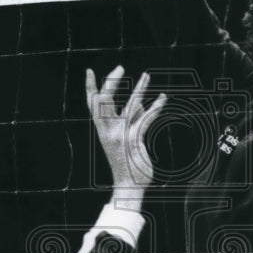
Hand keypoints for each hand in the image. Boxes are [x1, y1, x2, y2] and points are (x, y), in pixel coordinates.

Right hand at [86, 65, 166, 195]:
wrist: (128, 185)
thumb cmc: (128, 161)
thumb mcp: (127, 137)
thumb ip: (133, 118)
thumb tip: (142, 101)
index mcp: (102, 129)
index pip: (92, 105)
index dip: (89, 87)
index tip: (89, 71)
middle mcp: (108, 130)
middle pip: (104, 101)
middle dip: (110, 83)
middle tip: (119, 68)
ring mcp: (120, 135)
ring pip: (129, 106)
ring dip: (139, 89)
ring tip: (146, 75)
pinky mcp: (134, 141)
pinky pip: (145, 120)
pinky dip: (156, 108)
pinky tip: (163, 99)